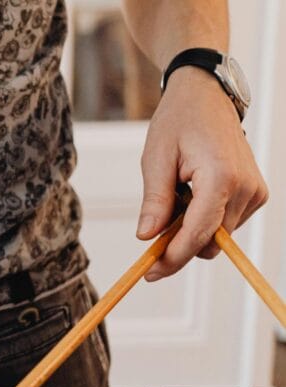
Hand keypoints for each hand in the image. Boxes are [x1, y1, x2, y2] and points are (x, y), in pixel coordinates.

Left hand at [136, 66, 267, 280]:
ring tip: (174, 196)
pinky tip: (190, 195)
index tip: (150, 273)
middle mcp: (246, 188)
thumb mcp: (156, 160)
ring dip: (189, 230)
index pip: (198, 233)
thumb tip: (147, 238)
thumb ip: (154, 201)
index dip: (173, 258)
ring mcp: (255, 193)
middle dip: (178, 246)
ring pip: (216, 236)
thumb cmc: (178, 123)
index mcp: (222, 178)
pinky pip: (224, 224)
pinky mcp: (255, 195)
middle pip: (209, 242)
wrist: (206, 98)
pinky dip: (202, 220)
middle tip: (151, 236)